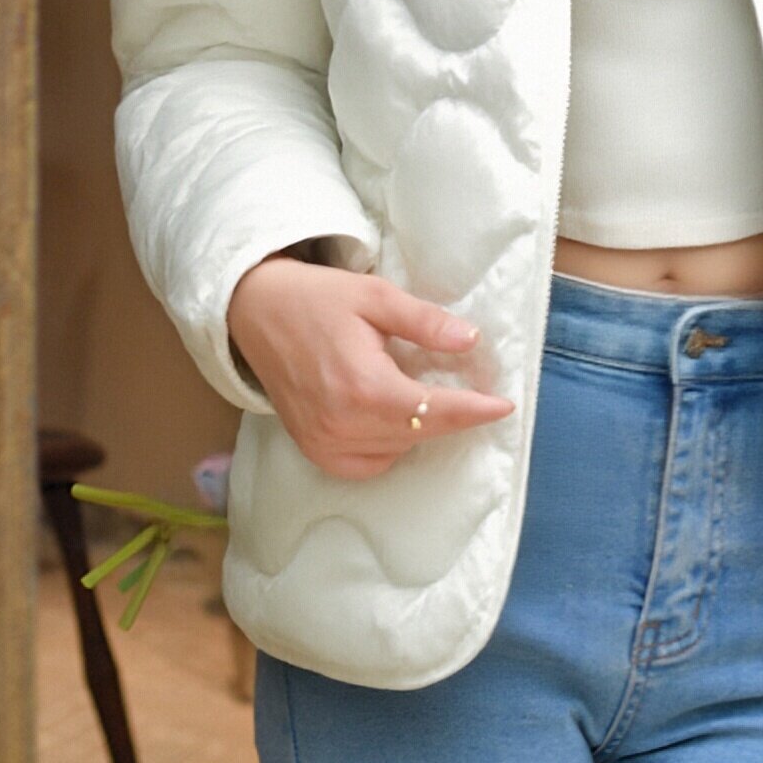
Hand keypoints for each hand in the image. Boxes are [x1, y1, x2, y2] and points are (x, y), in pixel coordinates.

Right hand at [227, 257, 514, 478]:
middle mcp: (342, 424)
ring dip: (421, 430)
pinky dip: (389, 448)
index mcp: (363, 386)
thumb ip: (424, 322)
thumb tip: (471, 341)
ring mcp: (324, 443)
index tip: (505, 406)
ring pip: (396, 450)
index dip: (473, 410)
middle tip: (479, 396)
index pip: (433, 410)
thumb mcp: (376, 297)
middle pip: (419, 432)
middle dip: (453, 416)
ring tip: (433, 399)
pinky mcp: (312, 450)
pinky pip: (366, 465)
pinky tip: (393, 420)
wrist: (256, 312)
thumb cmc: (318, 298)